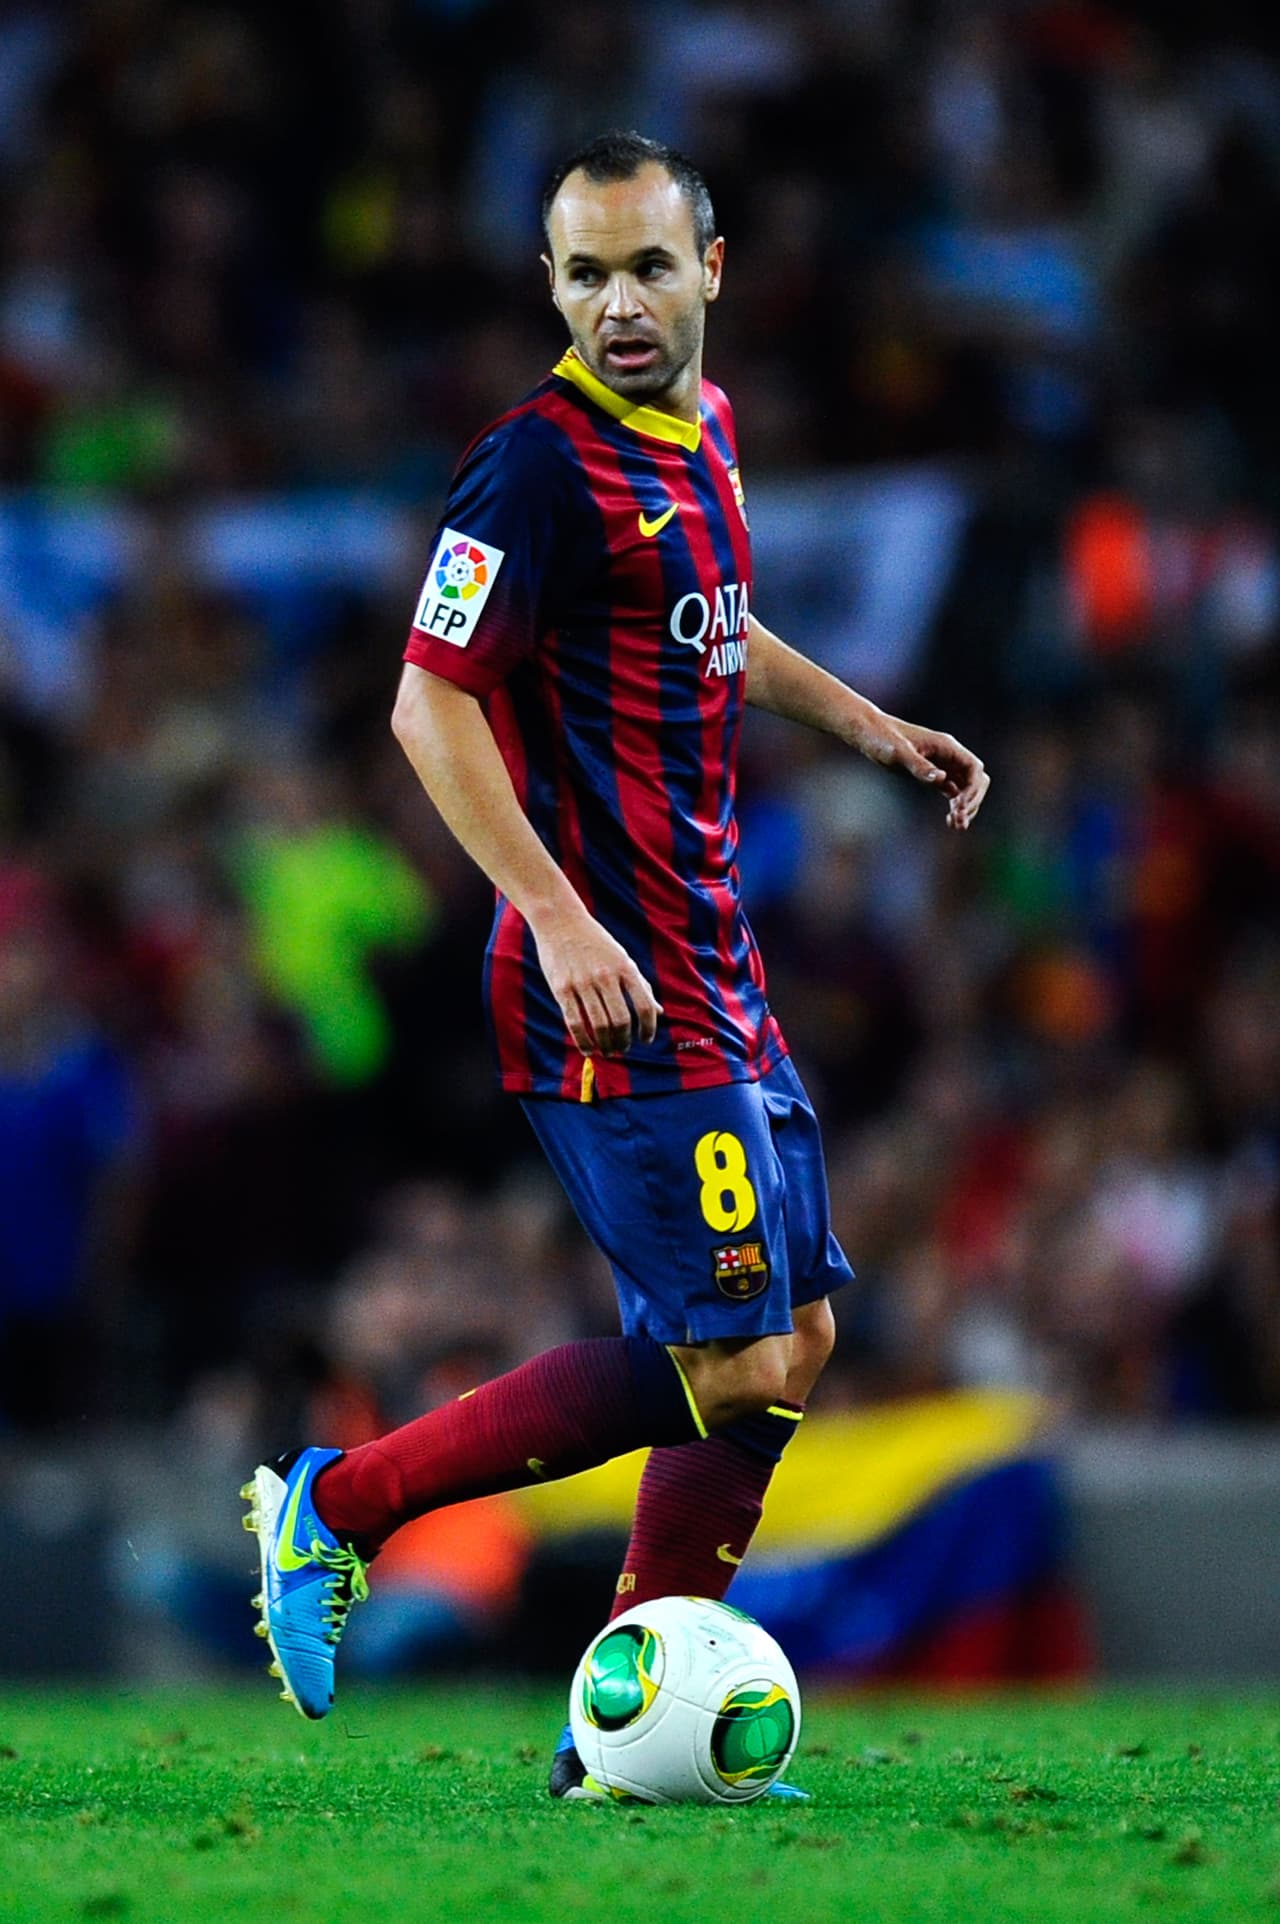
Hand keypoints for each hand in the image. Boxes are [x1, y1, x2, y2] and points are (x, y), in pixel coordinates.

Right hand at [531, 906, 662, 1055]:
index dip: (648, 1028)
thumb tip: (658, 1012)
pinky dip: (583, 1041)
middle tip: (623, 1049)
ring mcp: (583, 983)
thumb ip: (640, 985)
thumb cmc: (596, 943)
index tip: (646, 1040)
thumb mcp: (622, 958)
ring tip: (608, 1051)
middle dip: (624, 1041)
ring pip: (598, 1025)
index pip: (644, 1006)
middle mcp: (606, 976)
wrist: (561, 921)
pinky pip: (574, 1022)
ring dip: (606, 1044)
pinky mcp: (562, 989)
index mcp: (625, 968)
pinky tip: (588, 1050)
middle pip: (621, 1020)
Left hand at [855, 710, 989, 830]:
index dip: (973, 789)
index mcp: (946, 746)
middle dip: (972, 801)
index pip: (974, 768)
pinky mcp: (931, 775)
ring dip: (966, 807)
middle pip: (975, 780)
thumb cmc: (882, 738)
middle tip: (959, 821)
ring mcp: (942, 765)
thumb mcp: (898, 753)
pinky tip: (950, 820)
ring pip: (966, 788)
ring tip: (956, 825)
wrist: (868, 733)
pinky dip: (955, 806)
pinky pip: (953, 791)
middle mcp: (948, 756)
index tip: (960, 806)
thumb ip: (919, 766)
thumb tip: (941, 778)